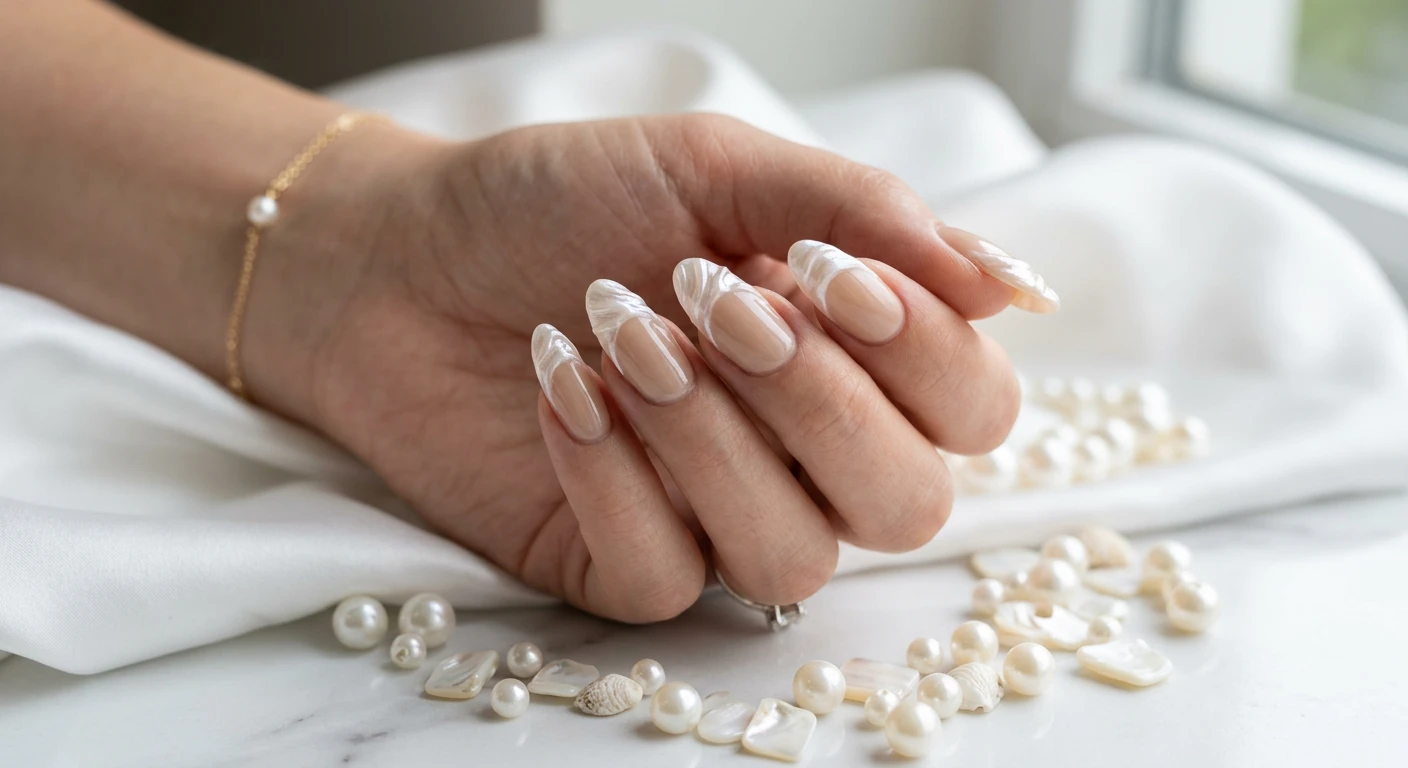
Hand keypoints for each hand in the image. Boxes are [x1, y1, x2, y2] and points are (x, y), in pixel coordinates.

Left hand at [258, 114, 1027, 621]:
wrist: (403, 253)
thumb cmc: (561, 201)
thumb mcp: (715, 166)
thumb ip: (861, 214)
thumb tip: (1013, 286)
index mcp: (850, 354)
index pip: (972, 409)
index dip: (920, 353)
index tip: (821, 270)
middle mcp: (803, 451)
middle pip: (907, 505)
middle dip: (814, 400)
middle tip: (709, 297)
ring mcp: (716, 517)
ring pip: (791, 555)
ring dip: (706, 434)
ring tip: (620, 329)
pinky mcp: (624, 564)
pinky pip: (668, 577)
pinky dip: (613, 475)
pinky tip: (561, 384)